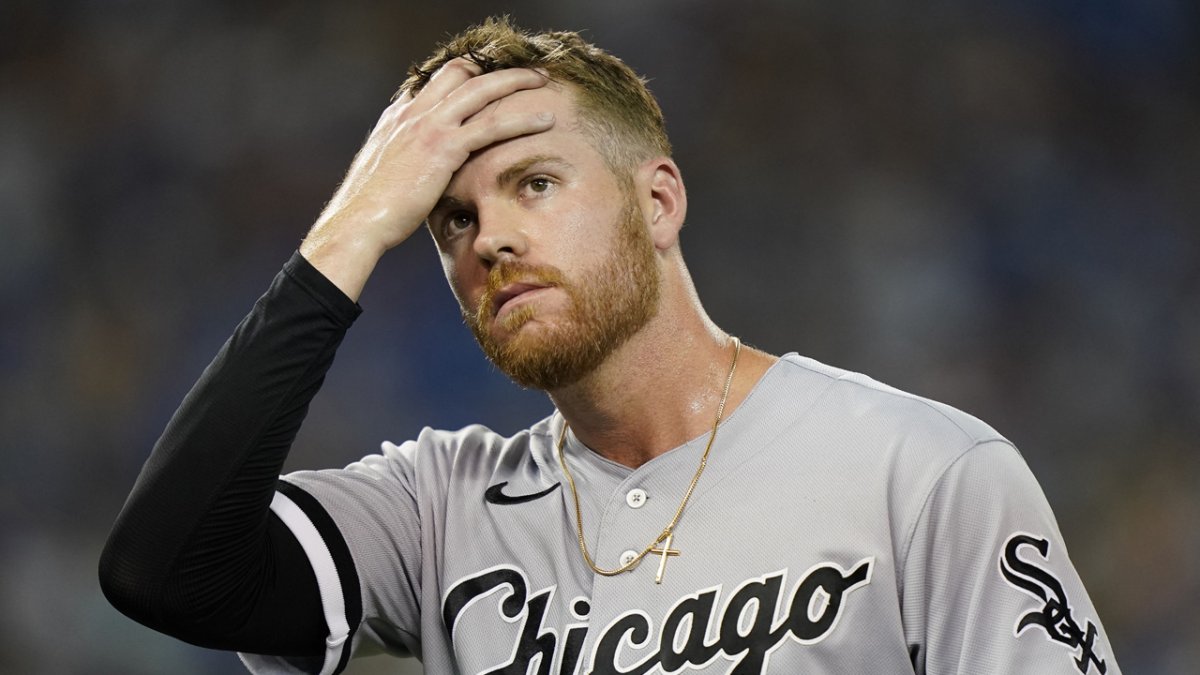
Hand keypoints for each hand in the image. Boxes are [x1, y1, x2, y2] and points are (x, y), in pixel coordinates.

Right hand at [300, 60, 554, 299]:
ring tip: (542, 80)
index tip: (487, 79)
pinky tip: (546, 120)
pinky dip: (522, 118)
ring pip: (481, 89)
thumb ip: (403, 161)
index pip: (434, 81)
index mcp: (398, 117)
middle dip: (493, 68)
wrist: (357, 222)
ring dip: (515, 80)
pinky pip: (492, 125)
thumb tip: (417, 171)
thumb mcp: (385, 175)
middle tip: (521, 72)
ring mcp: (428, 126)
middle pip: (459, 72)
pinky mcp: (443, 147)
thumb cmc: (371, 209)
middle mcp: (413, 113)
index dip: (463, 76)